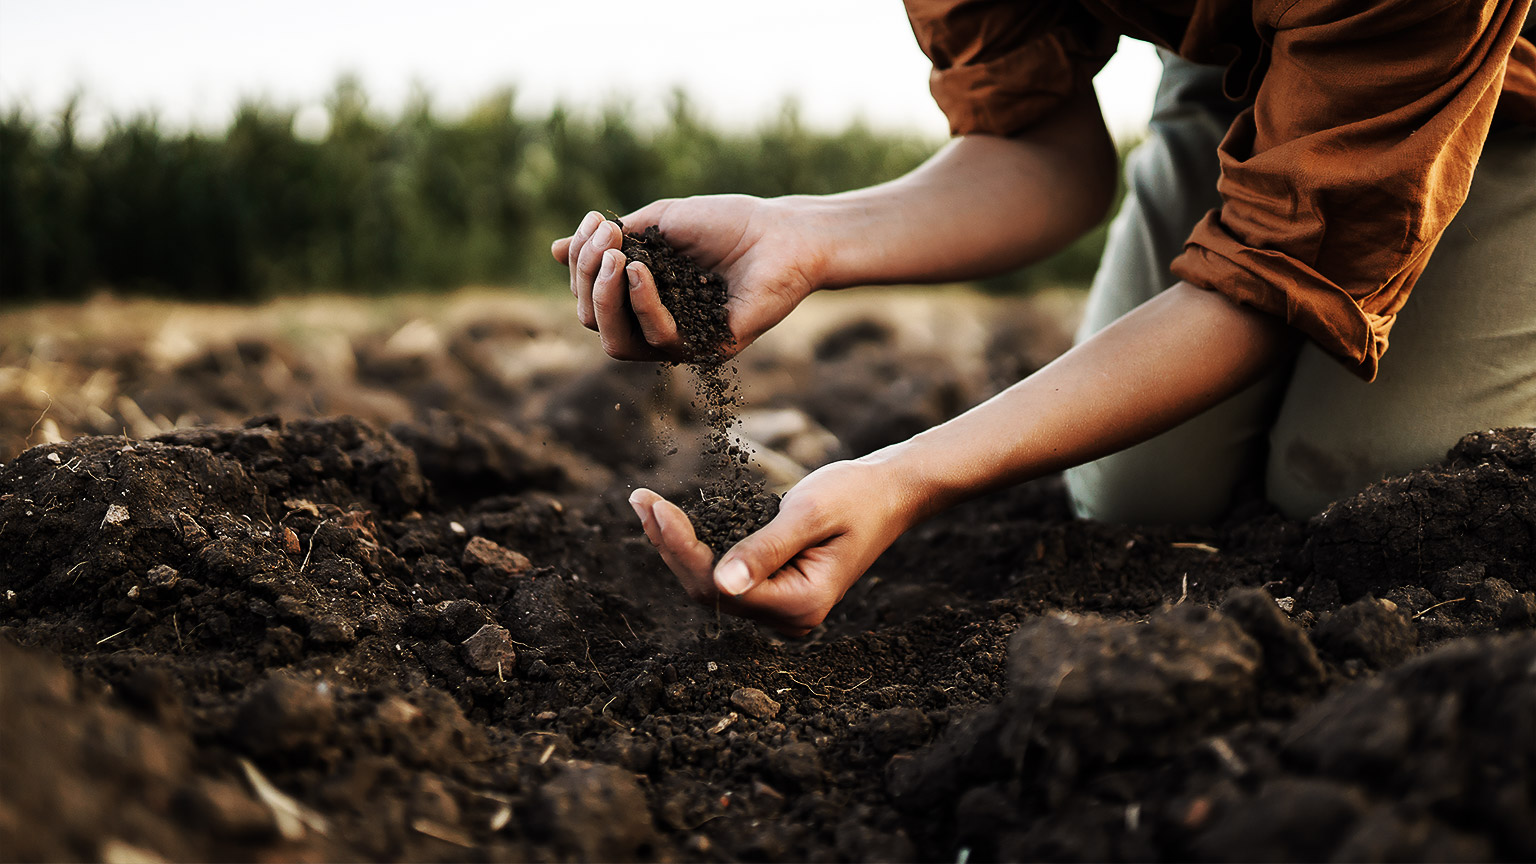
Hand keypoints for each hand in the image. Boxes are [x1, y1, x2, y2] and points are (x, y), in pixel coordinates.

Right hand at [550, 195, 823, 360]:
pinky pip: (660, 341)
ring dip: (605, 297)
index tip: (598, 221)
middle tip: (605, 241)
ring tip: (616, 257)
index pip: (590, 295)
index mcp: (642, 296)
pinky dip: (643, 304)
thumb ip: (611, 241)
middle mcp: (656, 324)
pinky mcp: (708, 350)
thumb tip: (555, 251)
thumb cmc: (728, 223)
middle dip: (587, 278)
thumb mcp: (659, 223)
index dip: (582, 262)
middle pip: (594, 321)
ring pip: (617, 342)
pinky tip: (641, 271)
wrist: (785, 232)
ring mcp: (682, 341)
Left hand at [627, 459, 918, 634]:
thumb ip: (765, 549)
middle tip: (640, 500)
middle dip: (670, 546)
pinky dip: (697, 548)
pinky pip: (725, 577)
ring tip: (646, 506)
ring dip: (677, 547)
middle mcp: (789, 618)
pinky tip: (671, 522)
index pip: (721, 586)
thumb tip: (721, 584)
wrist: (890, 493)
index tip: (653, 508)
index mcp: (801, 604)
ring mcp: (782, 609)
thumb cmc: (856, 496)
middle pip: (710, 591)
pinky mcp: (776, 591)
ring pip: (712, 586)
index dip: (681, 549)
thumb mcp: (809, 514)